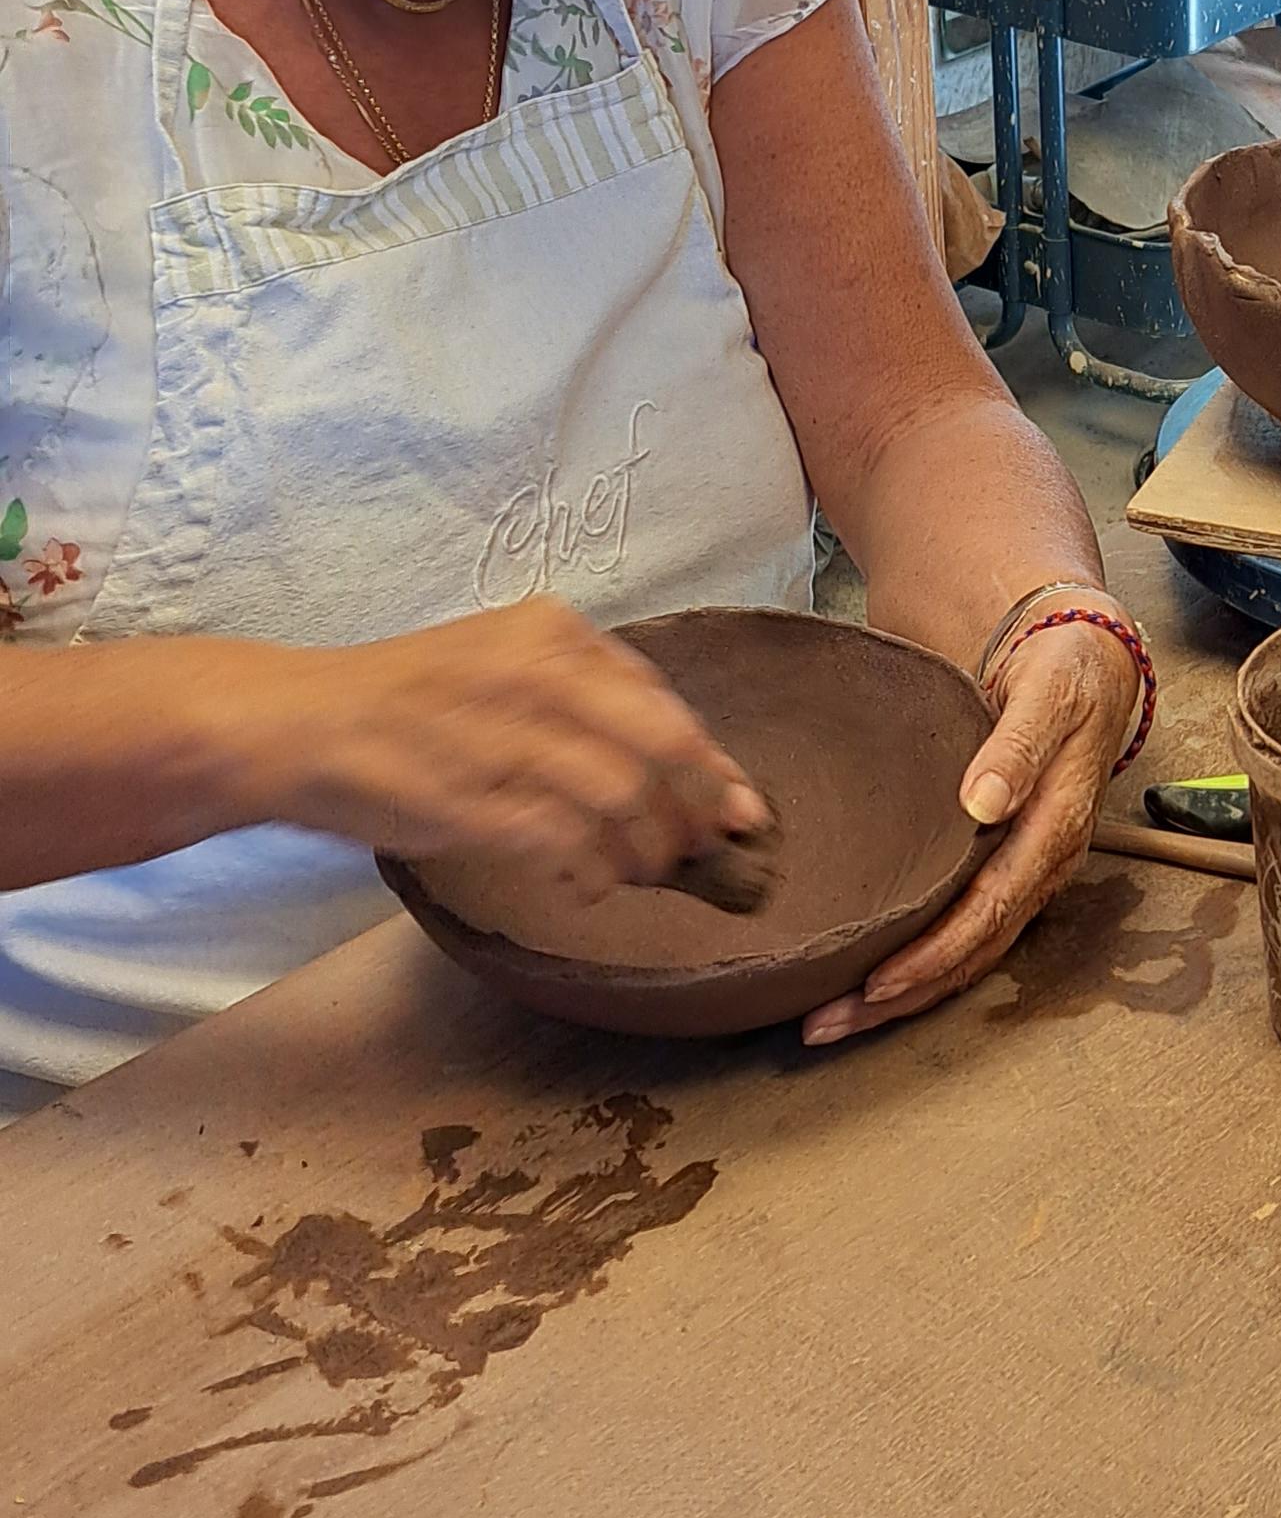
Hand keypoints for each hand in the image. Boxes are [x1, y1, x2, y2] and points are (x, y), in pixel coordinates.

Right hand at [255, 601, 770, 904]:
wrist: (301, 722)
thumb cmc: (403, 700)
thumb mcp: (497, 662)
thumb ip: (576, 697)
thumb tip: (671, 759)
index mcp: (549, 631)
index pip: (661, 697)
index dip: (712, 757)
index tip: (741, 801)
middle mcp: (537, 674)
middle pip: (661, 745)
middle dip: (702, 804)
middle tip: (713, 847)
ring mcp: (506, 736)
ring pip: (623, 798)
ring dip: (649, 848)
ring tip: (644, 873)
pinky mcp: (475, 798)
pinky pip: (566, 842)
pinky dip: (591, 871)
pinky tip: (588, 885)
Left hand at [802, 615, 1142, 1045]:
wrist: (1090, 666)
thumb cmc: (1065, 675)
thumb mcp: (1048, 694)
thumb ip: (1018, 746)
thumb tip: (984, 802)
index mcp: (1056, 828)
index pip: (992, 908)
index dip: (937, 952)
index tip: (878, 983)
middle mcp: (1045, 864)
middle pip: (975, 951)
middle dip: (903, 996)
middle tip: (828, 1023)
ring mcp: (1028, 871)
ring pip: (970, 951)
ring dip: (905, 992)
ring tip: (834, 1019)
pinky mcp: (1008, 867)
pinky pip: (967, 930)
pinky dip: (921, 963)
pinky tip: (875, 979)